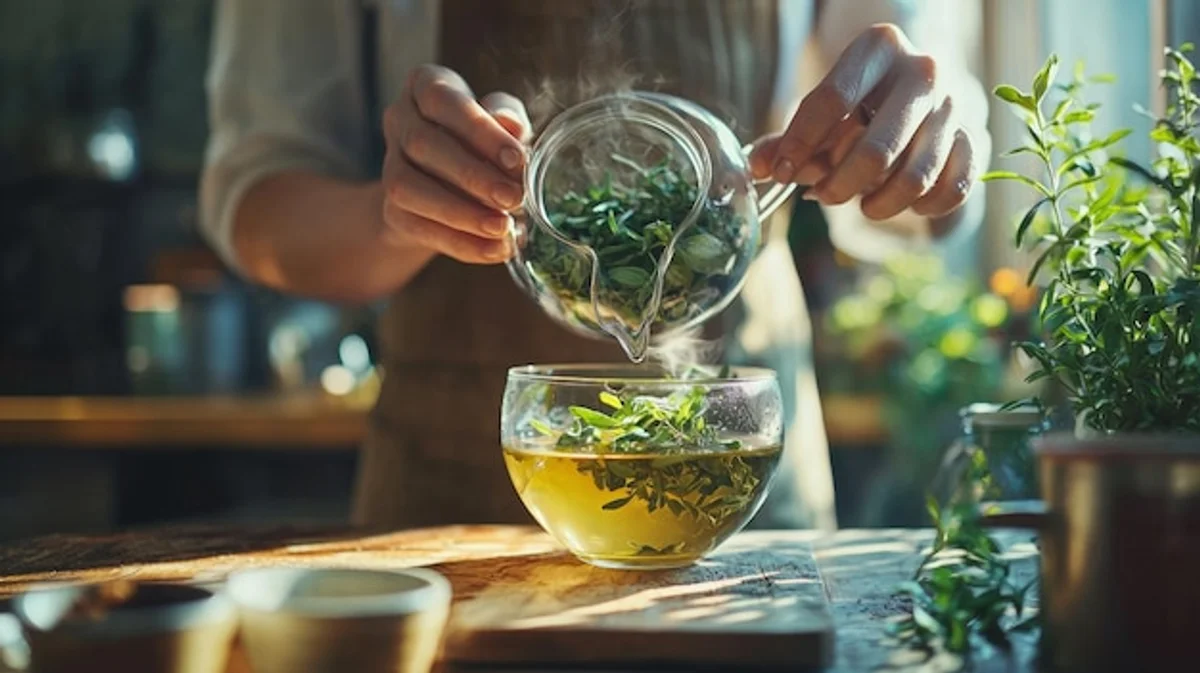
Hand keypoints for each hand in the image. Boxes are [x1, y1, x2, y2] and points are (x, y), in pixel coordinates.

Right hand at [381, 65, 531, 262]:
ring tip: (503, 228)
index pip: (441, 100)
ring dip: (460, 213)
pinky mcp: (391, 210)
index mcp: (425, 86)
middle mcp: (399, 120)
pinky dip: (460, 242)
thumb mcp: (504, 125)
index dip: (478, 130)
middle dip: (473, 175)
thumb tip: (511, 126)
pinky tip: (494, 249)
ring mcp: (389, 166)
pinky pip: (418, 227)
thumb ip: (509, 121)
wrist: (453, 187)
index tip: (516, 159)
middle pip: (422, 145)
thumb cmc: (486, 143)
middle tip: (514, 198)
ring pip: (409, 188)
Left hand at [751, 24, 983, 221]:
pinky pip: (951, 191)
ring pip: (914, 179)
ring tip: (862, 204)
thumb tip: (757, 168)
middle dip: (840, 185)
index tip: (781, 173)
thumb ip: (789, 139)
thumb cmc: (863, 101)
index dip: (798, 144)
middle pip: (875, 150)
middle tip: (821, 196)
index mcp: (878, 47)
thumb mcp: (825, 108)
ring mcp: (954, 106)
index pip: (830, 100)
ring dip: (879, 205)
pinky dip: (922, 209)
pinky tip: (902, 203)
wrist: (925, 87)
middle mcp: (922, 71)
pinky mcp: (975, 140)